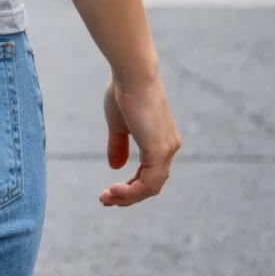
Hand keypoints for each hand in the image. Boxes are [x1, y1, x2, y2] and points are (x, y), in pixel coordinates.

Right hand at [101, 75, 180, 206]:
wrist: (132, 75)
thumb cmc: (123, 92)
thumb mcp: (118, 124)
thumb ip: (118, 146)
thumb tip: (115, 166)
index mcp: (161, 140)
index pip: (150, 173)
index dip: (130, 186)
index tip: (109, 191)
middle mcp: (169, 147)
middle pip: (152, 184)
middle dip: (128, 195)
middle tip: (105, 200)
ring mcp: (166, 150)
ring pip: (151, 187)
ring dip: (127, 197)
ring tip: (106, 198)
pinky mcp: (159, 151)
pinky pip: (148, 182)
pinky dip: (131, 191)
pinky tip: (114, 191)